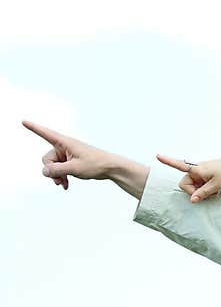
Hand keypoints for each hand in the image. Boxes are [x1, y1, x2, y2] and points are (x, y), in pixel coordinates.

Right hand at [22, 120, 143, 190]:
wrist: (111, 168)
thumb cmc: (95, 164)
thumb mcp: (74, 169)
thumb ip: (57, 170)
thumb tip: (44, 171)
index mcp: (65, 142)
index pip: (45, 133)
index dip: (33, 128)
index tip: (23, 121)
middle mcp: (64, 146)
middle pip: (47, 158)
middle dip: (51, 170)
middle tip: (58, 180)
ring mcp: (67, 154)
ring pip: (53, 166)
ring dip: (57, 175)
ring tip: (63, 184)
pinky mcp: (71, 161)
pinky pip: (60, 169)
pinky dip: (62, 176)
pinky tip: (65, 185)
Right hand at [156, 154, 220, 202]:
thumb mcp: (216, 186)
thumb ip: (203, 193)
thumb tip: (192, 200)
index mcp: (197, 168)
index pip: (179, 165)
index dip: (168, 161)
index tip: (157, 156)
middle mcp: (197, 168)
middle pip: (186, 184)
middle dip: (194, 191)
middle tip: (208, 194)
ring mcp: (202, 171)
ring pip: (194, 185)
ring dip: (202, 191)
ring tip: (215, 190)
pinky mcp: (206, 174)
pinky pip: (200, 184)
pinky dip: (206, 189)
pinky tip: (216, 190)